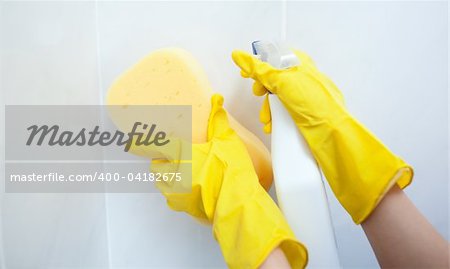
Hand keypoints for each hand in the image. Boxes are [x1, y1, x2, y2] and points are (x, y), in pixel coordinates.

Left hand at [148, 94, 307, 268]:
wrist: (236, 201)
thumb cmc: (230, 170)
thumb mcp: (227, 140)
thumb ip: (218, 121)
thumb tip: (217, 100)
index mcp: (181, 154)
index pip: (155, 145)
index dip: (142, 143)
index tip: (131, 142)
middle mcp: (173, 173)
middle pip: (155, 166)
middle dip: (160, 161)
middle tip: (171, 157)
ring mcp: (175, 192)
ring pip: (161, 182)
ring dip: (166, 176)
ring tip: (180, 173)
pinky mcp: (182, 206)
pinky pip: (171, 198)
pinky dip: (175, 192)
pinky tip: (189, 189)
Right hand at [232, 50, 412, 223]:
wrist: (332, 131)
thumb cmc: (312, 102)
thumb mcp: (282, 81)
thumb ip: (258, 69)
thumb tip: (237, 54)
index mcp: (300, 63)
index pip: (274, 57)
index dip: (258, 64)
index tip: (245, 73)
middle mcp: (301, 78)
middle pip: (272, 78)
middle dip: (262, 89)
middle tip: (258, 94)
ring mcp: (301, 96)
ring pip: (276, 97)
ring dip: (267, 108)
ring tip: (266, 118)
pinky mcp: (300, 113)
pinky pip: (282, 111)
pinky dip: (274, 118)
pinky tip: (271, 125)